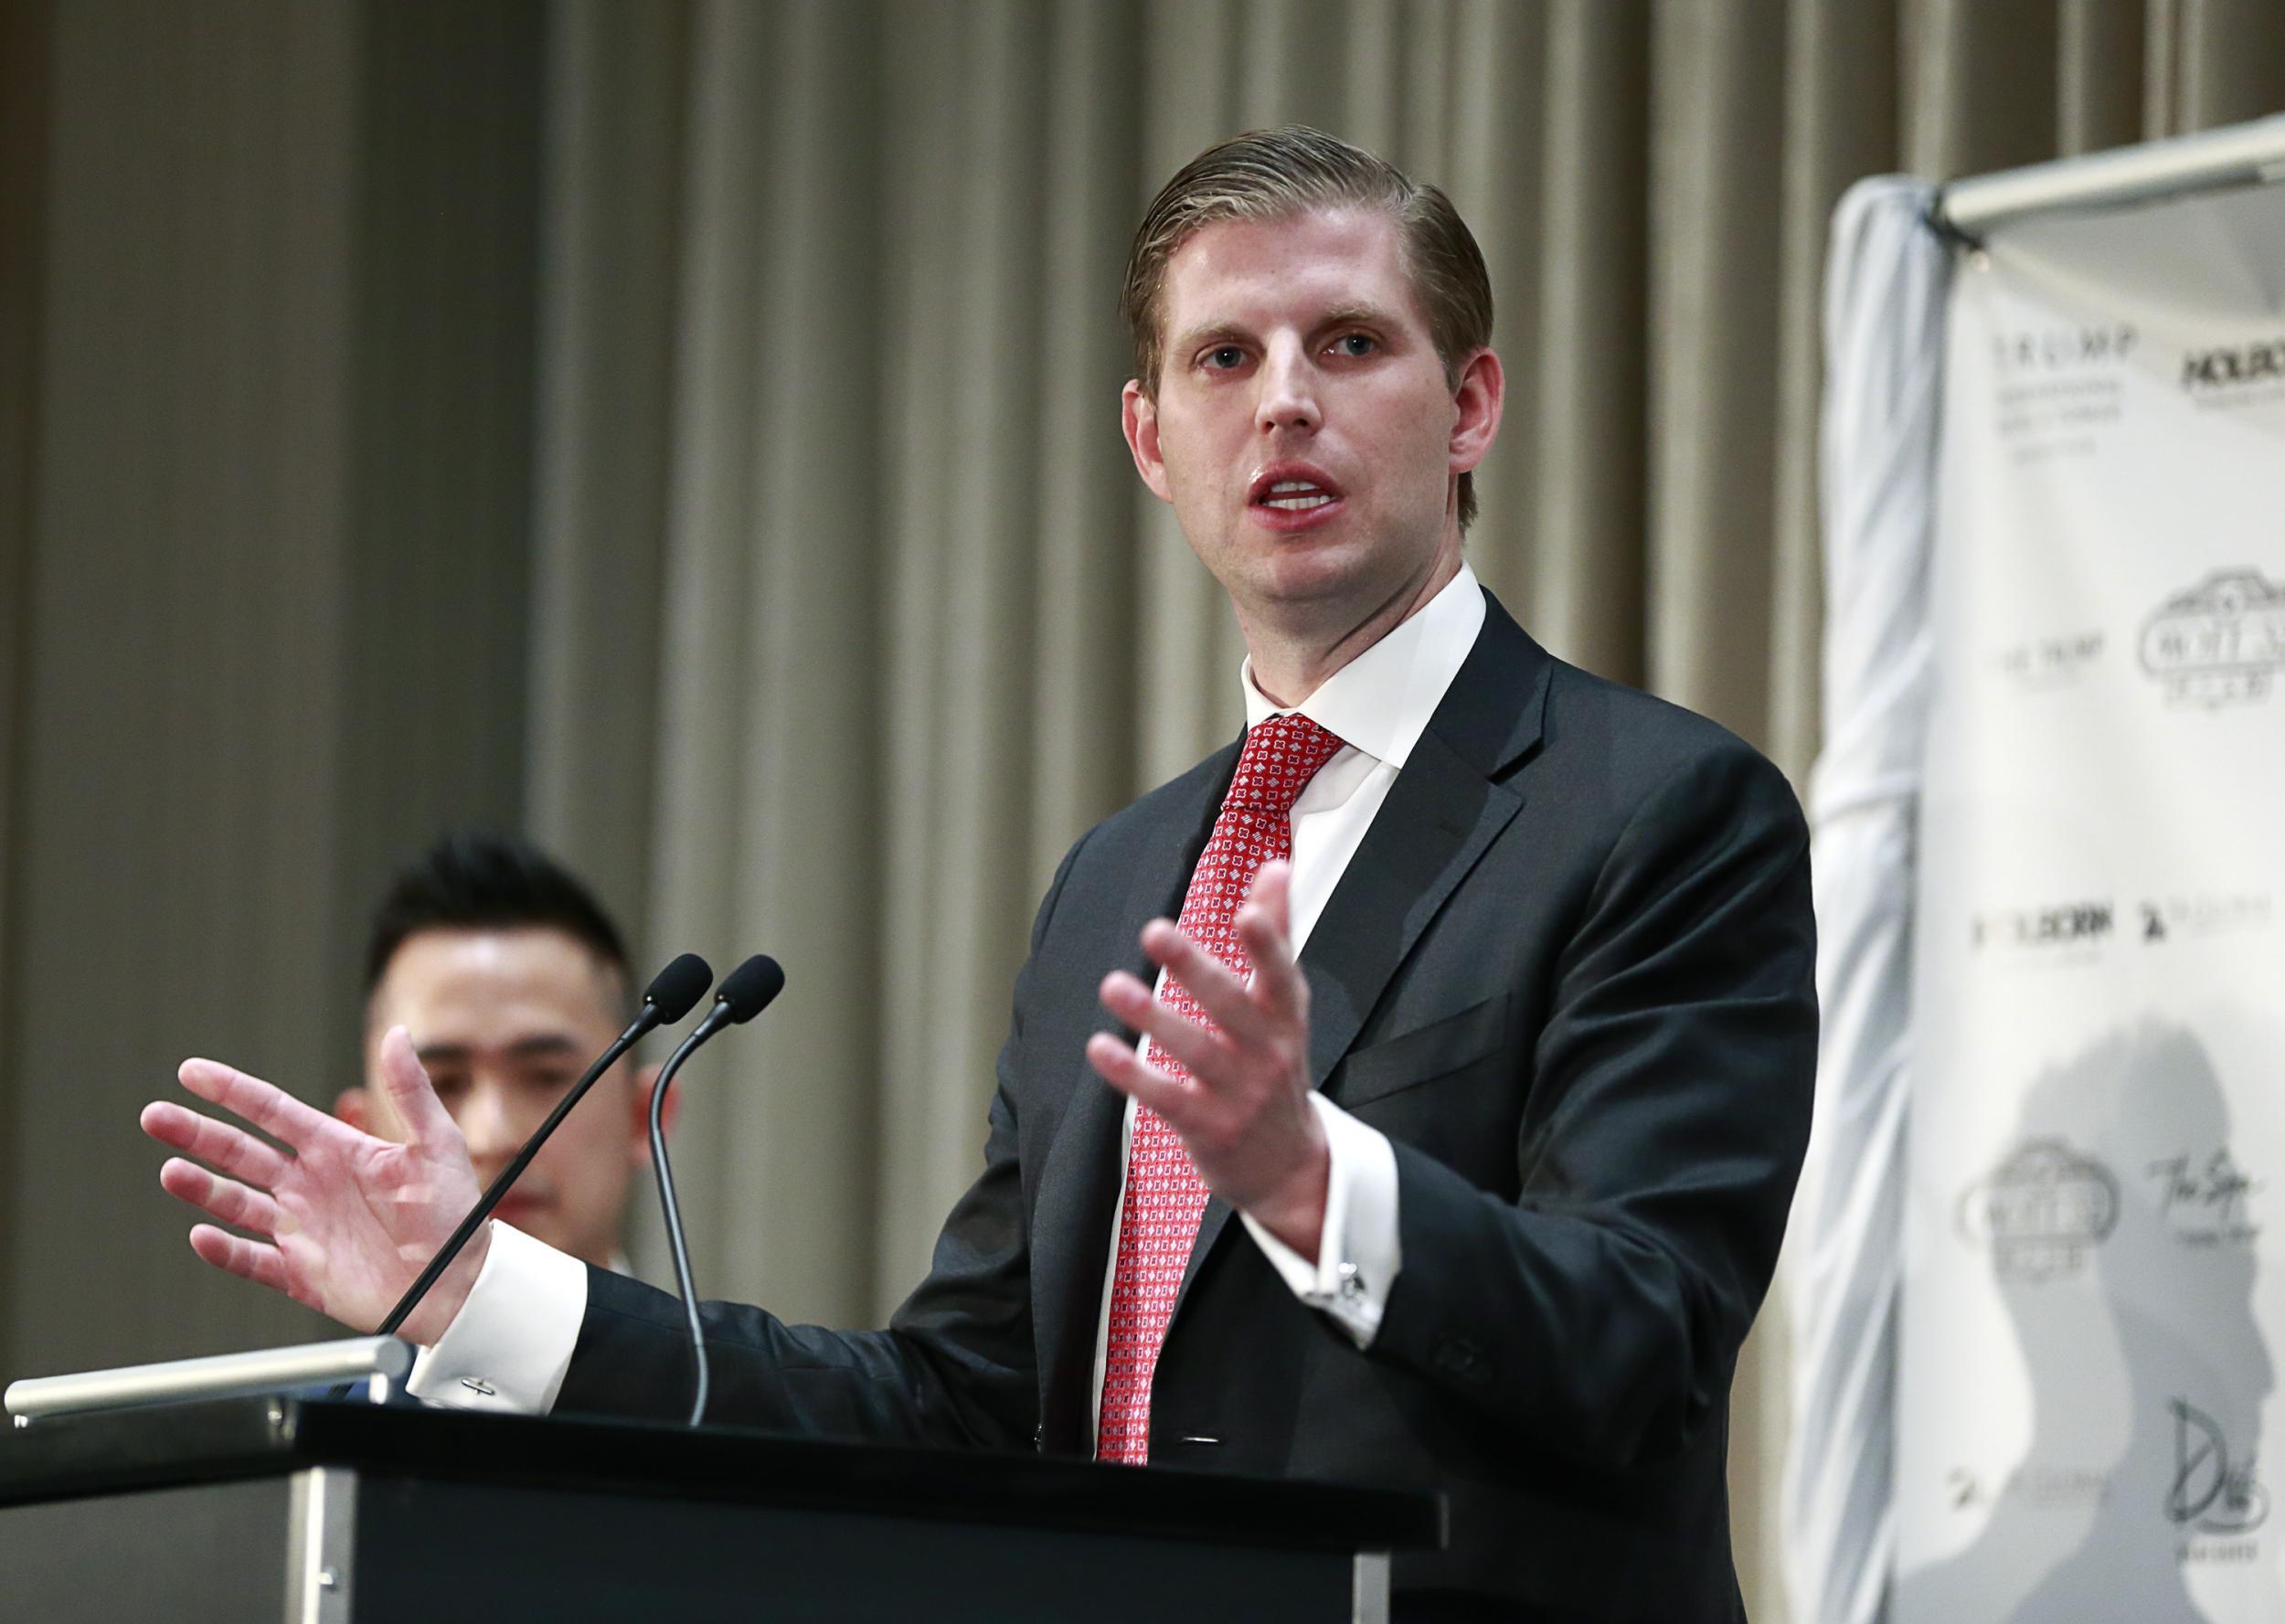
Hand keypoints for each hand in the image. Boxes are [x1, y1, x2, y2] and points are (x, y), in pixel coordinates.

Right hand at [140, 1026, 487, 1343]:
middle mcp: (309, 1185)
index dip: (232, 1091)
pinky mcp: (301, 1273)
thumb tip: (399, 1034)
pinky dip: (225, 1251)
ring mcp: (301, 1228)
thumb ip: (411, 1092)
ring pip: (237, 1203)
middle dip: (197, 1134)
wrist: (459, 1284)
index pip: (272, 1112)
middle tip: (155, 1115)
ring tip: (171, 1172)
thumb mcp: (437, 1145)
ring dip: (202, 1188)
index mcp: (336, 1149)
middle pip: (240, 1152)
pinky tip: (202, 1235)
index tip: (191, 1072)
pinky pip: (252, 1260)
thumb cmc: (454, 1213)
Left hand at [1085, 860, 1328, 1254]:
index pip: (1281, 974)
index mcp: (1286, 1015)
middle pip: (1232, 1006)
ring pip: (1195, 1052)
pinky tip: (1100, 1048)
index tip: (1247, 911)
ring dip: (1153, 1018)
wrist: (1290, 1167)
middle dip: (1194, 969)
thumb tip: (1276, 865)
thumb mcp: (1285, 1004)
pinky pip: (1166, 1099)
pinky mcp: (1208, 1128)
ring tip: (1112, 985)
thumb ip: (1276, 933)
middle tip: (1154, 930)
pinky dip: (1133, 1074)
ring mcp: (1240, 1094)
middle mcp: (1269, 1052)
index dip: (1268, 944)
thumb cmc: (1278, 1065)